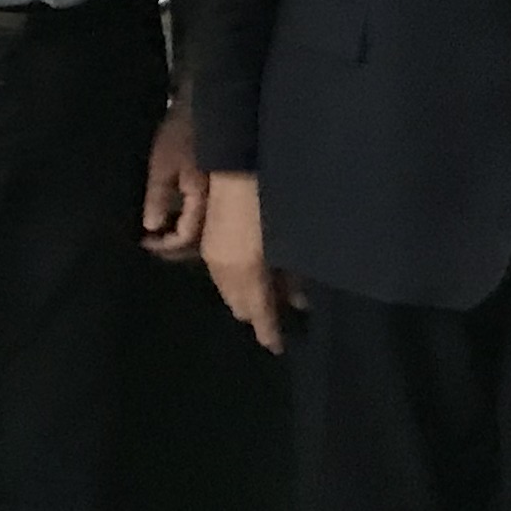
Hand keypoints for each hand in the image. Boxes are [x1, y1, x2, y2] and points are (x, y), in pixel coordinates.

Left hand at [140, 111, 209, 260]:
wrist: (207, 106)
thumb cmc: (181, 133)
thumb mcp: (162, 164)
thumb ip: (158, 196)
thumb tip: (151, 227)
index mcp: (202, 199)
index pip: (186, 237)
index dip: (164, 246)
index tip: (144, 241)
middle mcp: (216, 203)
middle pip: (198, 240)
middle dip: (174, 246)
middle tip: (151, 242)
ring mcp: (220, 196)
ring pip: (204, 230)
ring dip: (182, 235)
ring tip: (160, 232)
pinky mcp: (219, 188)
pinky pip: (205, 215)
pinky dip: (189, 221)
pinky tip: (174, 216)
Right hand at [201, 170, 287, 353]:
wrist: (237, 163)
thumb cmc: (272, 201)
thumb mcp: (287, 244)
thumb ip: (292, 276)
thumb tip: (299, 300)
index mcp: (247, 271)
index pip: (259, 313)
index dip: (268, 332)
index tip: (278, 347)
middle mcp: (225, 268)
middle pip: (240, 305)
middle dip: (258, 312)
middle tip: (280, 315)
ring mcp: (215, 255)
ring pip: (230, 289)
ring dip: (250, 295)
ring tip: (273, 292)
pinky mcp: (210, 242)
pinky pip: (224, 273)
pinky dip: (240, 278)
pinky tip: (255, 271)